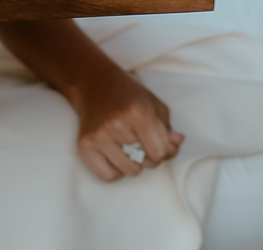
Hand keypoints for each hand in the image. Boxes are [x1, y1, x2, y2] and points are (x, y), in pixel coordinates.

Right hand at [68, 64, 184, 183]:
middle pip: (145, 162)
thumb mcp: (152, 102)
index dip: (167, 151)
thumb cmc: (127, 94)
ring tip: (131, 148)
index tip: (167, 147)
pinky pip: (108, 176)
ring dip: (135, 164)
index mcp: (138, 112)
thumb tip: (177, 143)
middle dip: (152, 157)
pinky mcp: (85, 147)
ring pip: (128, 171)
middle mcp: (118, 125)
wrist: (94, 85)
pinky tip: (117, 156)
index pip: (159, 150)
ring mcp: (99, 137)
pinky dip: (116, 171)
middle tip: (147, 144)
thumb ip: (166, 125)